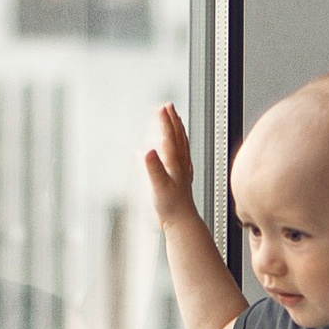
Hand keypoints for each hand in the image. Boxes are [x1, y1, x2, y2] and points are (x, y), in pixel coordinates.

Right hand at [143, 103, 196, 226]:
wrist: (182, 223)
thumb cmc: (170, 207)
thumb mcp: (158, 187)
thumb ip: (152, 168)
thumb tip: (146, 151)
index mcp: (174, 164)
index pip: (169, 137)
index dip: (164, 122)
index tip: (161, 107)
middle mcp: (181, 165)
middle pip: (178, 138)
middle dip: (172, 121)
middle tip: (168, 106)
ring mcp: (183, 172)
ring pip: (182, 146)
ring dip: (178, 131)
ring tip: (175, 120)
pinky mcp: (182, 180)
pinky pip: (180, 158)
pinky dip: (175, 149)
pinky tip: (165, 151)